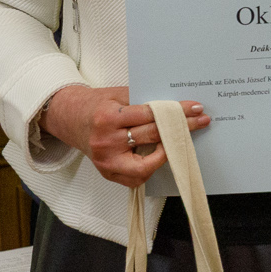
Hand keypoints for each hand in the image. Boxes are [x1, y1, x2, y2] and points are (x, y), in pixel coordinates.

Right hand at [38, 84, 210, 188]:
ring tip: (181, 140)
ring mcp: (106, 161)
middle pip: (152, 136)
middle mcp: (106, 142)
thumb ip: (143, 101)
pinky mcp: (108, 173)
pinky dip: (151, 167)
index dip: (177, 111)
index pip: (150, 115)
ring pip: (147, 164)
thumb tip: (177, 106)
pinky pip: (137, 177)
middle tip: (200, 121)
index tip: (196, 109)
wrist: (70, 119)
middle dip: (180, 128)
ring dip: (168, 151)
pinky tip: (160, 154)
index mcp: (108, 118)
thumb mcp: (118, 95)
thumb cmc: (97, 105)